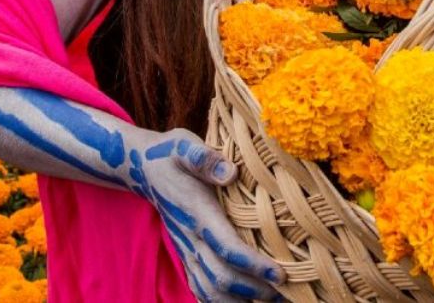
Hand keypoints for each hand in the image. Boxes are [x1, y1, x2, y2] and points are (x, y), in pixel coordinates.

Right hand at [126, 127, 285, 300]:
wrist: (144, 169)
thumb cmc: (171, 155)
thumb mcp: (183, 146)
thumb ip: (203, 158)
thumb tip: (230, 172)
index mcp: (198, 212)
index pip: (227, 247)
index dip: (254, 265)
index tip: (281, 273)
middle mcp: (191, 238)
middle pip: (222, 278)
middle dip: (255, 289)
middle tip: (288, 292)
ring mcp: (187, 250)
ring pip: (210, 291)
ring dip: (240, 301)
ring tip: (274, 301)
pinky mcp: (187, 255)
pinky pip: (201, 289)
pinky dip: (221, 302)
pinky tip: (246, 301)